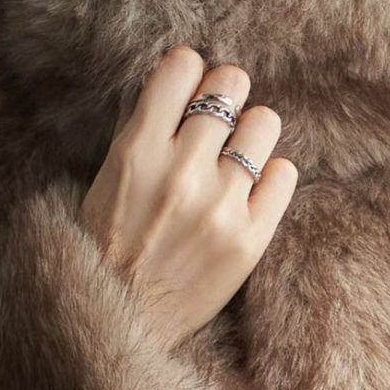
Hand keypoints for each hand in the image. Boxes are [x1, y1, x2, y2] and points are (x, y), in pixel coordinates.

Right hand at [77, 45, 298, 349]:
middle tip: (219, 123)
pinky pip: (284, 174)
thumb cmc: (106, 249)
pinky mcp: (249, 240)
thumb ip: (141, 131)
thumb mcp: (106, 180)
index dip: (190, 73)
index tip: (190, 92)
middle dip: (225, 98)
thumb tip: (180, 83)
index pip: (183, 65)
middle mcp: (181, 171)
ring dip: (251, 134)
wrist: (122, 323)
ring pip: (264, 124)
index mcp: (137, 151)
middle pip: (231, 86)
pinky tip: (250, 190)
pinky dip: (271, 176)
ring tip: (235, 157)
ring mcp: (220, 206)